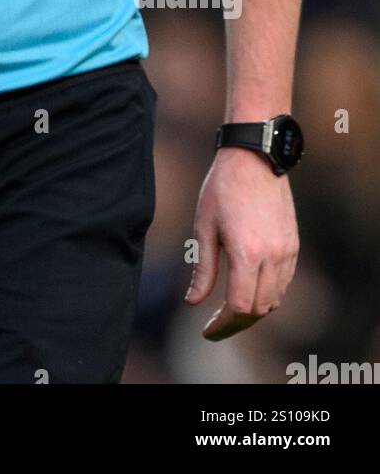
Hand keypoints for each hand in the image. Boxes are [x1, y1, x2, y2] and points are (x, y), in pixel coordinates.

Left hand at [184, 146, 298, 340]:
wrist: (255, 157)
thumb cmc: (222, 188)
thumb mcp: (204, 226)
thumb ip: (202, 268)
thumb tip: (193, 302)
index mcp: (246, 253)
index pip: (239, 306)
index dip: (223, 323)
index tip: (207, 328)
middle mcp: (271, 256)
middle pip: (259, 308)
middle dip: (237, 321)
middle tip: (216, 323)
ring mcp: (287, 251)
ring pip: (275, 299)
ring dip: (254, 308)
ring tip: (231, 308)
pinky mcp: (293, 244)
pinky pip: (285, 282)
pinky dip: (269, 293)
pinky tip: (250, 288)